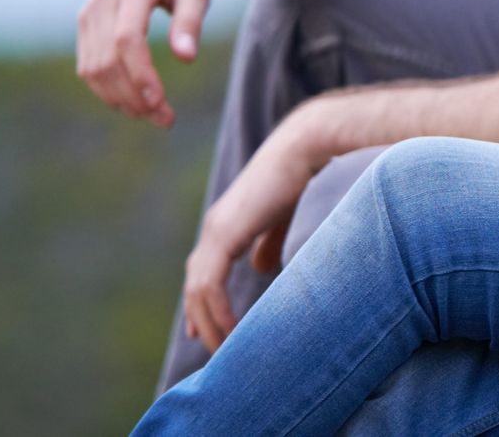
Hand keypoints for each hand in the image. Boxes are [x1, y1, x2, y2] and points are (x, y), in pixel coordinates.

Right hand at [75, 0, 211, 127]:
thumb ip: (191, 20)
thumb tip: (186, 59)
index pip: (127, 39)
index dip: (140, 74)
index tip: (160, 102)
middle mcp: (102, 0)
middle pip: (107, 60)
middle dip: (134, 95)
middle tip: (166, 119)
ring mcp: (88, 12)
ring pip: (93, 68)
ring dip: (120, 98)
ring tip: (155, 115)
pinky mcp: (85, 24)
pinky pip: (89, 65)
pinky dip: (107, 88)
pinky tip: (134, 102)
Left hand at [183, 113, 325, 353]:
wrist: (303, 148)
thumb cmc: (299, 176)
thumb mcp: (282, 217)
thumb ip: (269, 241)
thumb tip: (261, 268)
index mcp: (226, 224)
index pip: (202, 271)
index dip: (200, 303)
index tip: (201, 333)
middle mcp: (214, 228)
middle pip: (195, 285)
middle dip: (202, 319)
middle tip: (215, 350)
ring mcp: (216, 230)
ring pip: (198, 290)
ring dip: (209, 322)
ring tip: (225, 348)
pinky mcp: (225, 234)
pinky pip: (210, 284)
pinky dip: (217, 310)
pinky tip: (233, 328)